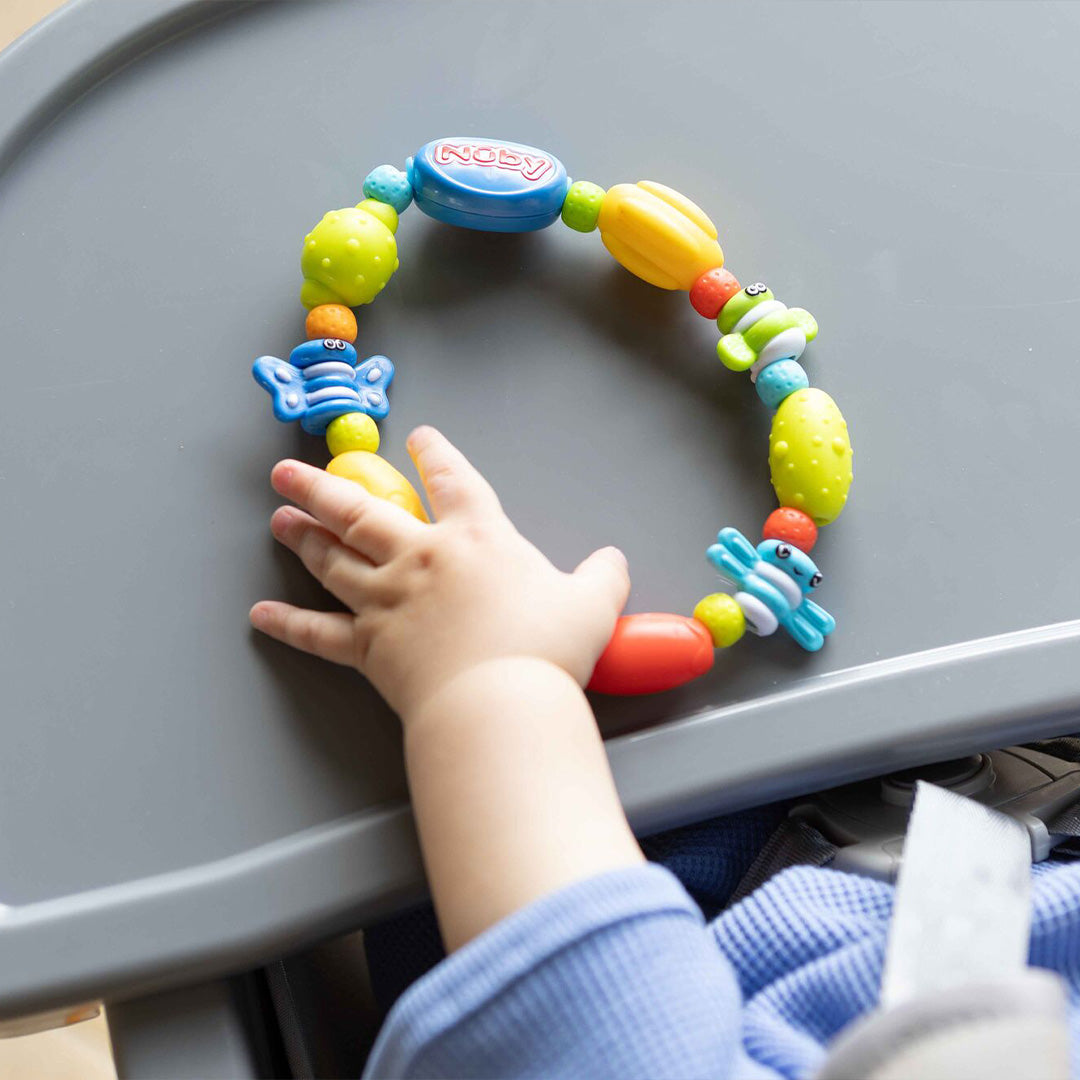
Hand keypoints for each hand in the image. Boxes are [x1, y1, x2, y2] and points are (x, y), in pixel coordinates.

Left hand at [250, 426, 629, 720]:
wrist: (500, 701)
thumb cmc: (546, 648)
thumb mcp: (592, 604)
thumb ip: (602, 577)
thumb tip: (613, 562)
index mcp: (476, 539)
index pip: (454, 482)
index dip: (437, 456)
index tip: (420, 437)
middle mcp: (422, 558)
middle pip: (361, 510)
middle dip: (321, 486)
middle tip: (287, 470)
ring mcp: (388, 601)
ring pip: (334, 560)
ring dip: (303, 537)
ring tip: (278, 520)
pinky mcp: (369, 647)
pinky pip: (319, 633)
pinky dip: (288, 625)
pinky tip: (259, 616)